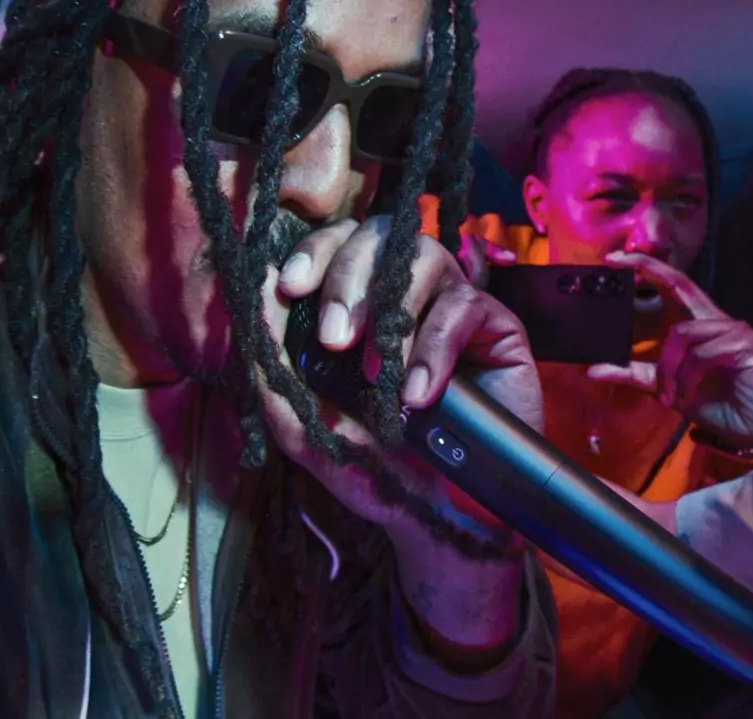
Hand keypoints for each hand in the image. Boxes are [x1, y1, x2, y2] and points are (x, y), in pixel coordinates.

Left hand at [262, 216, 543, 656]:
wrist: (443, 515)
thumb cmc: (376, 467)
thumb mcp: (309, 428)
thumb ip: (275, 372)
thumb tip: (255, 303)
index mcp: (359, 302)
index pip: (335, 245)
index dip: (313, 252)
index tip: (289, 286)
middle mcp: (406, 292)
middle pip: (378, 237)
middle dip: (348, 280)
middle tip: (335, 338)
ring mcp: (452, 303)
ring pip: (425, 257)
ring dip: (393, 309)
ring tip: (380, 373)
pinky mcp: (497, 325)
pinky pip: (465, 305)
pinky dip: (436, 347)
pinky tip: (420, 394)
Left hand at [585, 250, 752, 446]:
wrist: (744, 432)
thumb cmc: (711, 404)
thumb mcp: (664, 386)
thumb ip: (633, 373)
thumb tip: (592, 369)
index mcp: (698, 323)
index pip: (673, 285)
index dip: (647, 267)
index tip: (614, 259)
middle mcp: (717, 319)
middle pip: (680, 284)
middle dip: (648, 269)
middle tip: (616, 262)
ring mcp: (734, 330)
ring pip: (682, 332)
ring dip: (668, 367)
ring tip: (669, 394)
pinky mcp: (745, 345)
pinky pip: (702, 352)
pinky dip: (688, 375)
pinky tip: (687, 393)